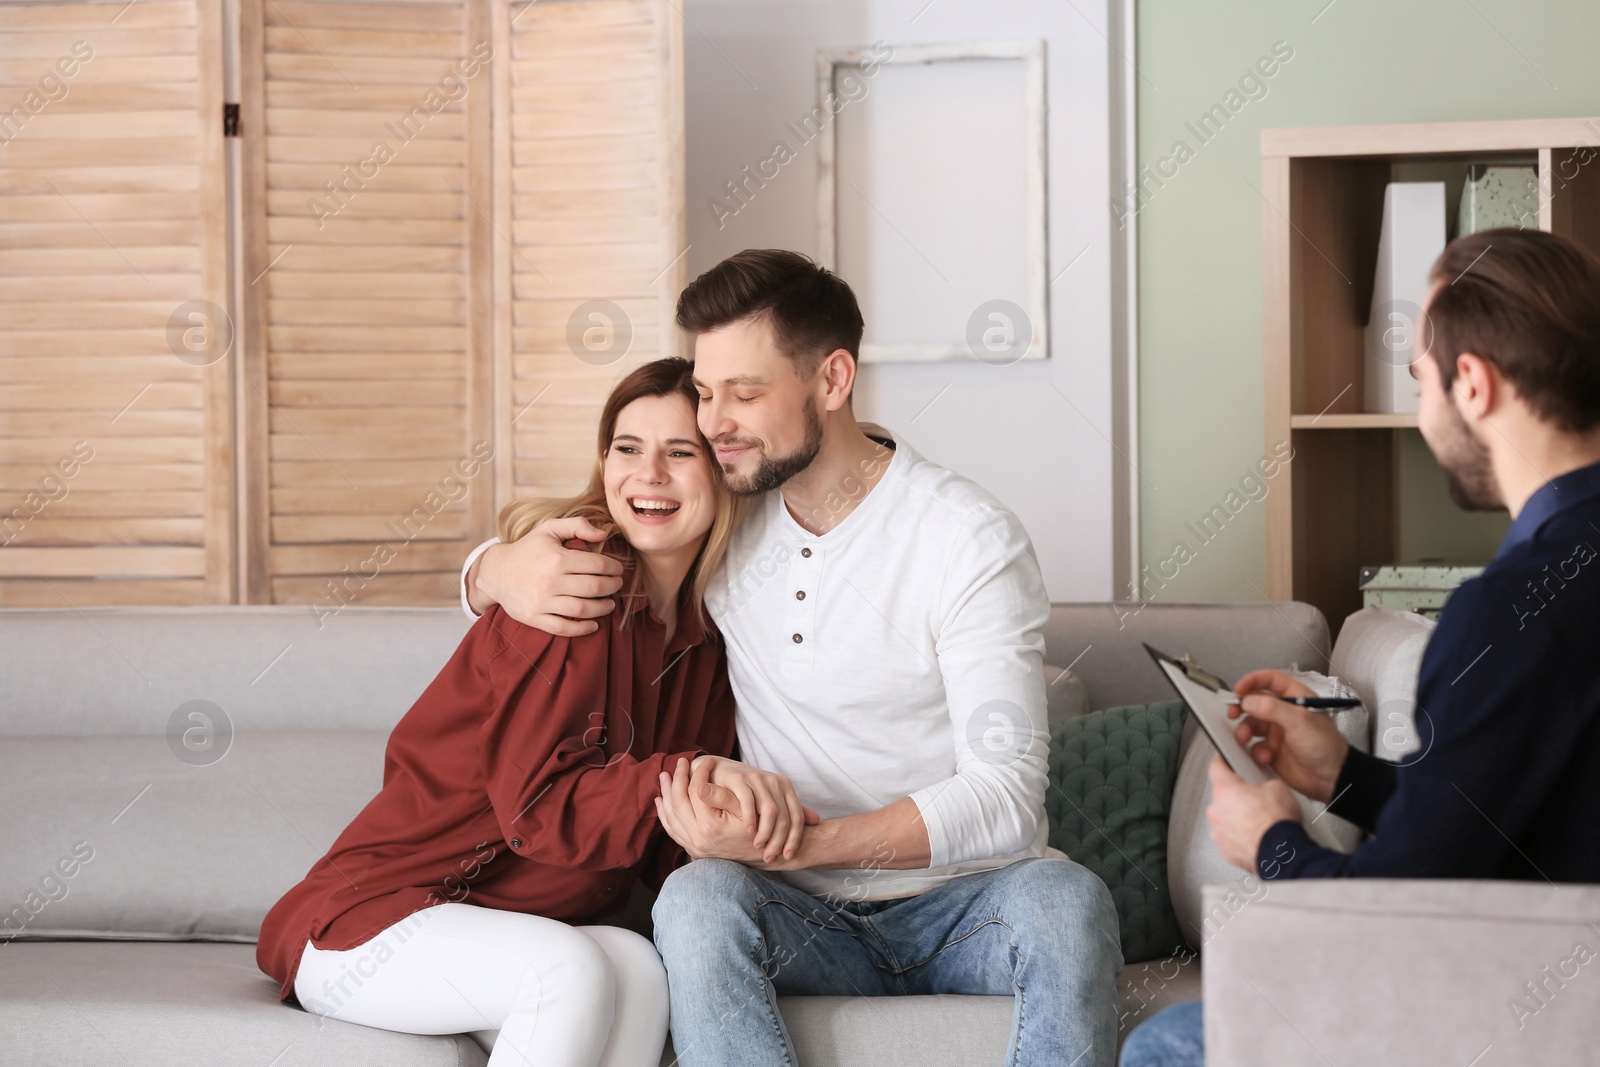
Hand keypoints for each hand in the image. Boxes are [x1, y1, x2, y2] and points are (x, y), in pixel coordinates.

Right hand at [471, 518, 622, 634]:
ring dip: (603, 608)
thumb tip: (603, 535)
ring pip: (582, 609)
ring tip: (610, 604)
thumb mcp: (549, 529)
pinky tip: (594, 624)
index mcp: (557, 558)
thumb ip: (577, 525)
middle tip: (618, 585)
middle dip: (613, 586)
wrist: (496, 572)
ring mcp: (542, 601)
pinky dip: (582, 629)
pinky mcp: (534, 617)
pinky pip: (564, 628)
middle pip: (594, 587)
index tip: (619, 569)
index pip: (597, 564)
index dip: (614, 567)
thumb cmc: (527, 549)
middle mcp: (550, 581)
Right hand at [689, 756, 819, 862]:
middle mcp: (774, 781)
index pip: (797, 816)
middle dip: (778, 841)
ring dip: (765, 833)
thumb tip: (816, 820)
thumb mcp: (770, 798)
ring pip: (769, 811)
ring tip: (758, 847)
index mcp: (785, 786)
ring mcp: (758, 779)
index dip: (795, 839)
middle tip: (770, 857)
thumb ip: (790, 809)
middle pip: (784, 817)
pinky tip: (748, 831)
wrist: (719, 770)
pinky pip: (749, 802)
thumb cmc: (746, 789)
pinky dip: (750, 819)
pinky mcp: (740, 779)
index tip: (788, 856)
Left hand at [1206, 756, 1299, 871]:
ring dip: (1238, 818)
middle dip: (1237, 796)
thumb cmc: (1277, 824)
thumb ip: (1262, 782)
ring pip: (1225, 818)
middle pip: (1222, 796)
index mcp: (1225, 790)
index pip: (1215, 767)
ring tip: (1259, 821)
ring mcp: (1218, 832)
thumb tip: (1264, 786)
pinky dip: (1240, 836)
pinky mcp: (1225, 850)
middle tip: (1256, 800)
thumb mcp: (1277, 787)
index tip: (1224, 760)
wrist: (1281, 854)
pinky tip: (1257, 835)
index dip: (1222, 761)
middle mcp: (1216, 810)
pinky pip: (1230, 837)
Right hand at [1227, 669, 1349, 802]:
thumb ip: (1272, 708)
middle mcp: (1284, 712)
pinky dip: (1255, 750)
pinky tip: (1266, 756)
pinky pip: (1254, 746)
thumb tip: (1248, 700)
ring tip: (1245, 738)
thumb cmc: (1326, 747)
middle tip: (1233, 714)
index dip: (1252, 681)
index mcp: (1295, 698)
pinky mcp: (1271, 749)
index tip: (1238, 690)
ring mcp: (1277, 731)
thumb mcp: (1300, 721)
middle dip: (1242, 708)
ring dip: (1245, 731)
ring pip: (1251, 724)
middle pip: (1255, 702)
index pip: (1269, 680)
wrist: (1331, 779)